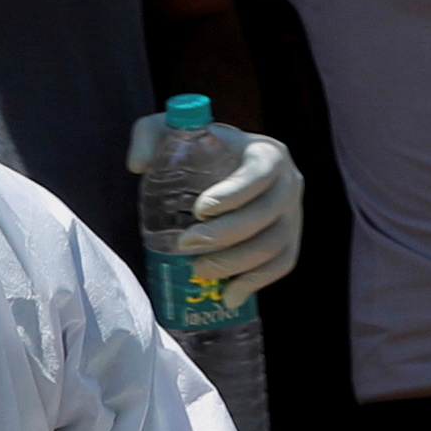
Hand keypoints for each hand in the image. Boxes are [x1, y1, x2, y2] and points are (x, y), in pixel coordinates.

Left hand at [125, 116, 303, 297]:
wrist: (218, 173)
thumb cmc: (194, 152)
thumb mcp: (169, 134)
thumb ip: (149, 136)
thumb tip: (138, 164)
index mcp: (266, 152)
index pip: (260, 173)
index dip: (235, 193)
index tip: (200, 210)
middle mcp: (289, 181)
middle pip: (267, 214)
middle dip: (225, 235)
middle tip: (185, 245)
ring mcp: (293, 212)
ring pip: (275, 244)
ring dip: (236, 263)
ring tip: (197, 270)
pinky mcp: (289, 239)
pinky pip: (282, 263)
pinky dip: (256, 282)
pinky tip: (228, 296)